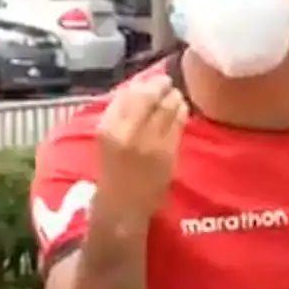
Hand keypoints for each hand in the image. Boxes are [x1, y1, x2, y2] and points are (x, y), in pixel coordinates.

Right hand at [95, 75, 187, 225]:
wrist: (121, 207)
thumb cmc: (112, 171)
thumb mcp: (107, 138)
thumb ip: (120, 113)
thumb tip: (139, 86)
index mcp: (107, 127)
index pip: (128, 92)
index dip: (142, 83)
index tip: (148, 82)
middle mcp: (127, 131)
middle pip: (149, 95)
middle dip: (160, 85)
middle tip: (165, 83)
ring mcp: (150, 142)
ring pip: (167, 105)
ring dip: (173, 96)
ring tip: (174, 95)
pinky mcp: (168, 152)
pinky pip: (178, 122)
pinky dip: (181, 112)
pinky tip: (181, 110)